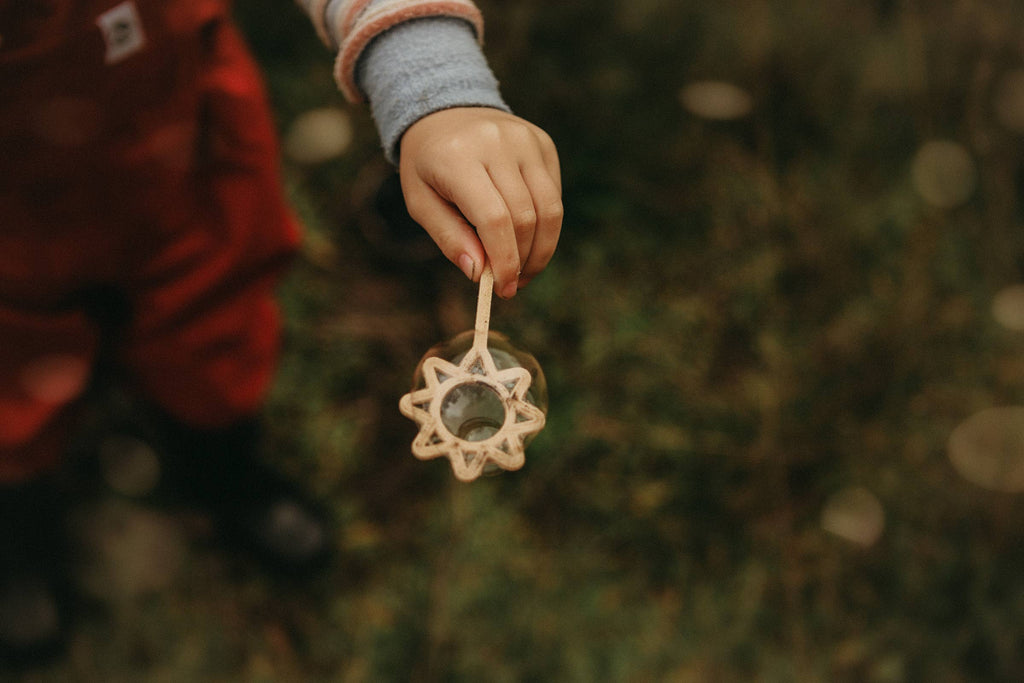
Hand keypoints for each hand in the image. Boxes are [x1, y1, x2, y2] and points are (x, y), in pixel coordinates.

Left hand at [398, 107, 561, 297]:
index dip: (504, 260)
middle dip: (523, 260)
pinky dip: (545, 225)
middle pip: (525, 217)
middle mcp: (496, 143)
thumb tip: (479, 274)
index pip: (494, 219)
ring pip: (549, 208)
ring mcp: (525, 139)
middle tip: (513, 285)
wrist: (445, 110)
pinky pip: (554, 194)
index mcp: (458, 157)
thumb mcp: (421, 203)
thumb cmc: (429, 165)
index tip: (504, 289)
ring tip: (525, 270)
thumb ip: (449, 238)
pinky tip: (527, 236)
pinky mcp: (543, 143)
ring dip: (542, 249)